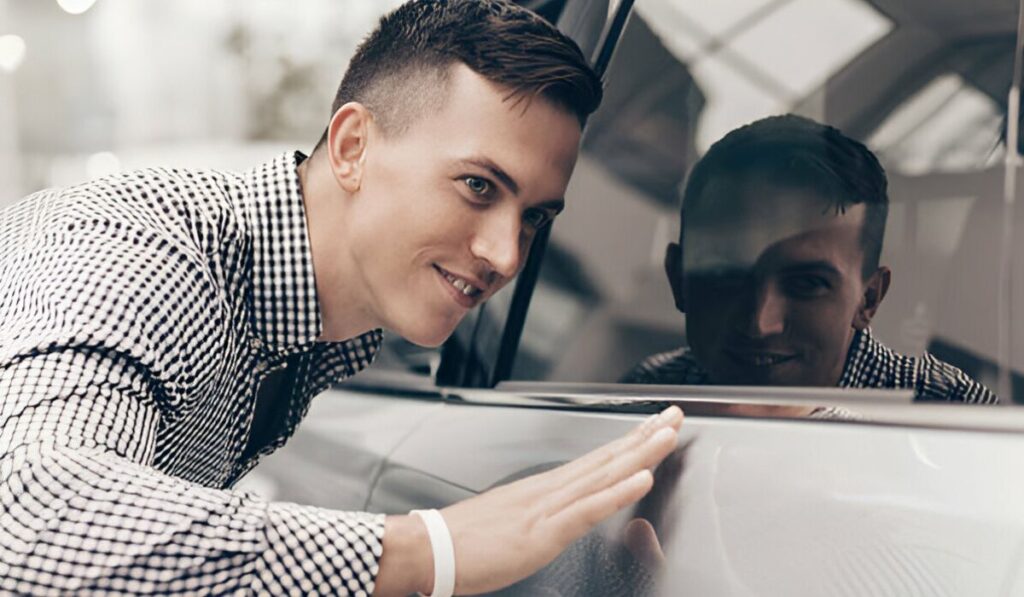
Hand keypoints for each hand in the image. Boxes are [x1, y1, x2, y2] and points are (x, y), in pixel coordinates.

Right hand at [373, 405, 683, 595]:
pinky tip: (641, 478)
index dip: (629, 442)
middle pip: (606, 458)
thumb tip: (553, 513)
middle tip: (675, 415)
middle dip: (644, 436)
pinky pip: (589, 508)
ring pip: (604, 474)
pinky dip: (618, 491)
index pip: (596, 460)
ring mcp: (548, 507)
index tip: (654, 426)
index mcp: (543, 490)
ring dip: (640, 452)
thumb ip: (536, 515)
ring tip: (668, 434)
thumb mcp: (510, 522)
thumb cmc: (464, 541)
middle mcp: (550, 490)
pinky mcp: (543, 531)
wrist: (428, 548)